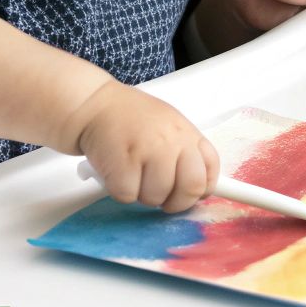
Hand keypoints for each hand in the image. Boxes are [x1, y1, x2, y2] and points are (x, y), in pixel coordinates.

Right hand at [70, 81, 218, 212]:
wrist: (94, 104)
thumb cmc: (130, 118)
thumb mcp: (168, 125)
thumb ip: (185, 152)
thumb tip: (199, 187)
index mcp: (186, 132)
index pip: (211, 168)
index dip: (202, 189)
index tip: (193, 195)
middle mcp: (171, 141)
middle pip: (191, 188)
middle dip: (176, 202)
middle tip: (162, 196)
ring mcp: (148, 151)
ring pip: (157, 197)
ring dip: (142, 193)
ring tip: (132, 173)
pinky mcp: (123, 163)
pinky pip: (128, 195)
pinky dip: (120, 190)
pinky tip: (116, 171)